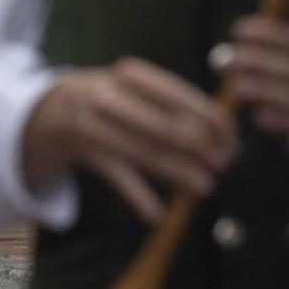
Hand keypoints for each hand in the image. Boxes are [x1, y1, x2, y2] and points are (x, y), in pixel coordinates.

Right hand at [21, 59, 239, 222]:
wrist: (56, 108)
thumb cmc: (118, 100)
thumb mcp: (140, 90)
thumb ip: (178, 108)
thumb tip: (226, 137)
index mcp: (131, 74)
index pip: (178, 96)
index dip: (210, 118)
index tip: (232, 139)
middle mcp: (108, 95)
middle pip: (162, 125)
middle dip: (198, 147)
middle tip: (224, 164)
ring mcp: (93, 124)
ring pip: (144, 152)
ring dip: (178, 172)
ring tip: (207, 187)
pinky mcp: (85, 152)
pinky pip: (118, 178)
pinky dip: (138, 197)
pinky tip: (158, 215)